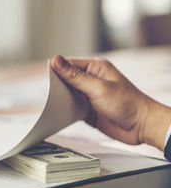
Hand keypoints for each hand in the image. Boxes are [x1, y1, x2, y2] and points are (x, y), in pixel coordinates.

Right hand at [50, 55, 170, 149]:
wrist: (141, 127)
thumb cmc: (127, 104)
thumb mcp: (98, 88)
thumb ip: (75, 76)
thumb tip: (56, 60)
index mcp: (95, 68)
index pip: (69, 64)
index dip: (56, 70)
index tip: (45, 78)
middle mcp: (91, 80)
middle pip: (66, 79)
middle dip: (56, 86)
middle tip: (46, 93)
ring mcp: (88, 95)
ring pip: (67, 94)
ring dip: (60, 98)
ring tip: (50, 103)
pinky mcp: (87, 109)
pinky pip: (70, 107)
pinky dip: (64, 110)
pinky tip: (58, 113)